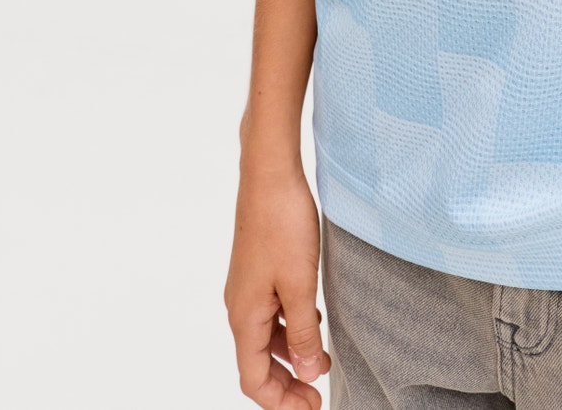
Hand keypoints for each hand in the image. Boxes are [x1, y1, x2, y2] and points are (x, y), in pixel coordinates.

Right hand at [225, 165, 332, 406]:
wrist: (270, 173)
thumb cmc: (282, 224)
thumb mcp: (300, 284)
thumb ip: (304, 332)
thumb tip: (309, 373)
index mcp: (244, 317)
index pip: (253, 380)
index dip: (280, 402)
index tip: (312, 407)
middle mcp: (239, 306)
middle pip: (257, 363)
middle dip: (286, 384)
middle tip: (318, 396)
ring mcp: (247, 287)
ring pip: (265, 338)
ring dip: (290, 355)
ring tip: (322, 360)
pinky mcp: (259, 270)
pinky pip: (271, 313)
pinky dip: (290, 327)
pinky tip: (315, 322)